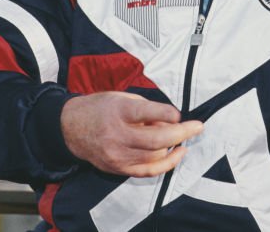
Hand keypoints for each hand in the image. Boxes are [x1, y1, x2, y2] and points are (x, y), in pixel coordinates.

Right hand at [61, 92, 203, 176]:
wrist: (72, 128)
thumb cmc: (103, 108)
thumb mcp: (123, 98)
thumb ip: (147, 109)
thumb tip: (172, 122)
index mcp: (117, 111)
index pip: (145, 113)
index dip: (166, 114)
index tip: (179, 115)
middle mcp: (116, 135)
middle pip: (155, 140)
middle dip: (182, 133)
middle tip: (198, 127)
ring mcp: (116, 155)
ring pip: (155, 156)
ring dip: (174, 146)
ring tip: (180, 136)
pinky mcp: (117, 168)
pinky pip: (148, 171)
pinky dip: (167, 163)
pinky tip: (178, 153)